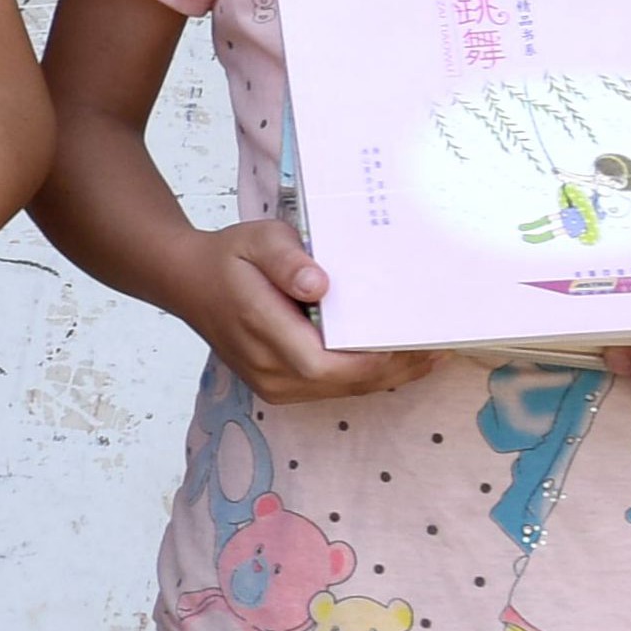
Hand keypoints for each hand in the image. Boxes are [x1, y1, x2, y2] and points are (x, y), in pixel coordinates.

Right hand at [181, 218, 439, 403]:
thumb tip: (319, 285)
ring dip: (389, 375)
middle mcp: (270, 372)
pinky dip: (369, 376)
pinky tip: (398, 359)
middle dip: (398, 369)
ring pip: (344, 390)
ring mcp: (273, 386)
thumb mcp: (257, 239)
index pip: (330, 364)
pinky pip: (333, 389)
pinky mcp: (280, 388)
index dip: (380, 360)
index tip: (420, 339)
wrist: (187, 282)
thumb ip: (287, 259)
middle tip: (443, 346)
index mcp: (263, 333)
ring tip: (432, 352)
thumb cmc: (229, 256)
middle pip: (347, 383)